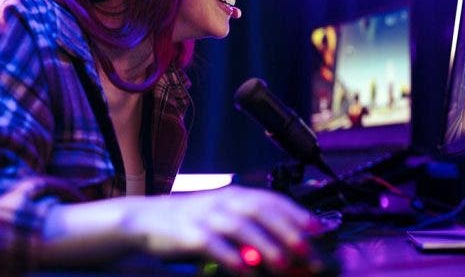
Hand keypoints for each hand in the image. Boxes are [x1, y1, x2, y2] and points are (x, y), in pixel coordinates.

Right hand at [122, 185, 316, 271]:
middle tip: (307, 251)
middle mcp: (224, 202)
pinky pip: (214, 246)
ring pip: (241, 228)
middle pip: (261, 212)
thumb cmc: (192, 220)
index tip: (318, 229)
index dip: (297, 213)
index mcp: (236, 195)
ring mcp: (206, 217)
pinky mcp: (189, 235)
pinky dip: (232, 257)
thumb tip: (287, 246)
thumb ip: (252, 227)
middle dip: (287, 231)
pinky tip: (246, 271)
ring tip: (283, 264)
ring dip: (265, 245)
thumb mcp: (223, 215)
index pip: (272, 200)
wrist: (146, 219)